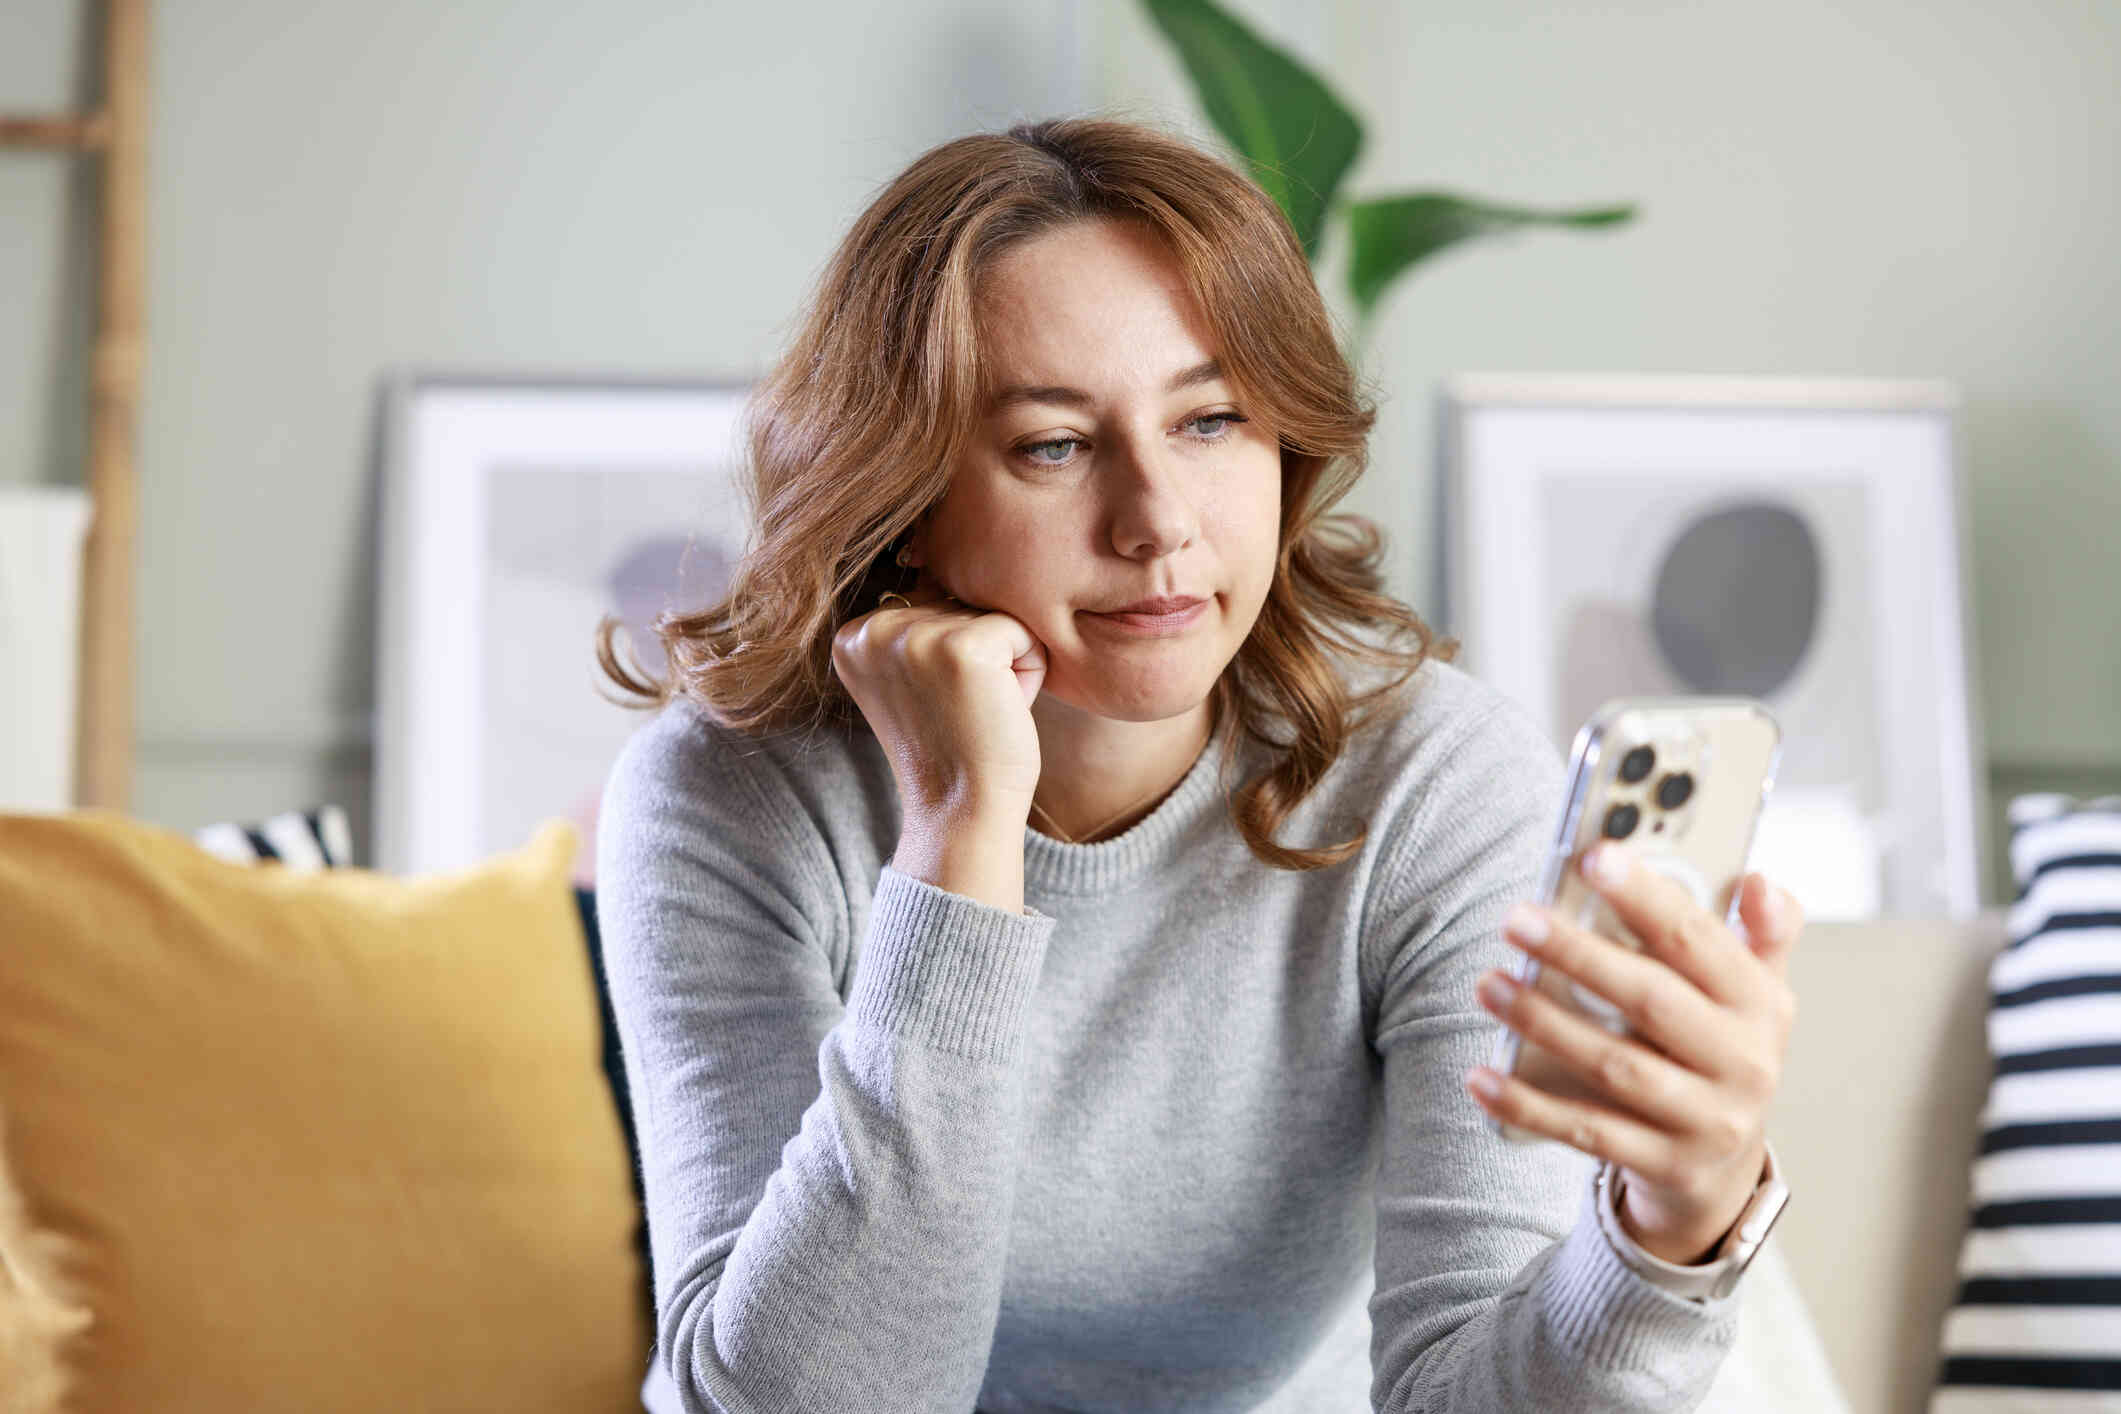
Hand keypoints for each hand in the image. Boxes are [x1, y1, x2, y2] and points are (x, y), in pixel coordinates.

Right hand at [829, 573, 1049, 816]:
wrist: (960, 813)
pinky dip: (1028, 671)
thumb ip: (922, 624)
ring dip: (1006, 662)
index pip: (932, 599)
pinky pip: (1024, 631)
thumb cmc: (955, 747)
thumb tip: (951, 554)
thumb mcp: (917, 676)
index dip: (953, 654)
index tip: (937, 705)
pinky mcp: (962, 647)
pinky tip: (999, 710)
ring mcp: (915, 636)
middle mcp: (874, 629)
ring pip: (995, 613)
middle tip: (964, 711)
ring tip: (979, 710)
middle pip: (964, 601)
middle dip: (983, 653)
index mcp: (853, 634)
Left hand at [1465, 843, 1803, 1264]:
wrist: (1725, 1169)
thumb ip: (1761, 932)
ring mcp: (1706, 1121)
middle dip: (1578, 955)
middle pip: (1650, 1000)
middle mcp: (1744, 1063)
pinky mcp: (1665, 1166)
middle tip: (1517, 919)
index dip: (1645, 896)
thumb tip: (1759, 882)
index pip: (1698, 940)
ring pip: (1614, 1066)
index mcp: (1762, 1004)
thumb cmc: (1722, 1052)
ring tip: (1490, 984)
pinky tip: (1481, 1076)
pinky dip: (1529, 1104)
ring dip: (1544, 1023)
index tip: (1592, 857)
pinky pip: (1587, 1132)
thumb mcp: (1757, 994)